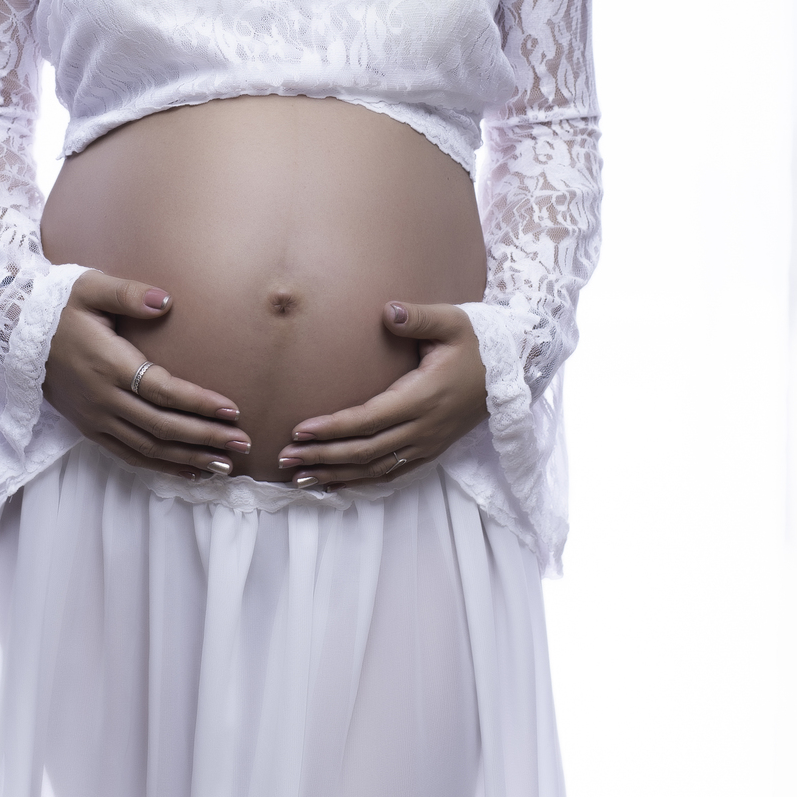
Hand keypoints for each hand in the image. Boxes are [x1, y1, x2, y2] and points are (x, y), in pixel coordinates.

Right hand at [42, 270, 251, 478]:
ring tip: (225, 465)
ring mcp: (96, 418)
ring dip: (189, 458)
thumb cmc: (60, 306)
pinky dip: (160, 466)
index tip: (232, 409)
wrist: (15, 332)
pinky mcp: (89, 428)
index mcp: (110, 365)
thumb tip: (166, 301)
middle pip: (162, 427)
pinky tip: (188, 470)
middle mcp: (104, 399)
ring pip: (148, 448)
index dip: (199, 403)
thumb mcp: (92, 287)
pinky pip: (128, 455)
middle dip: (206, 437)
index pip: (163, 391)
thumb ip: (129, 294)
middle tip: (243, 443)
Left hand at [276, 303, 487, 488]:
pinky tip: (335, 484)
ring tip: (298, 477)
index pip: (369, 419)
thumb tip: (388, 311)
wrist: (513, 370)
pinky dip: (361, 481)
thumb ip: (418, 317)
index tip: (300, 429)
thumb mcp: (451, 320)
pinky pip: (392, 473)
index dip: (333, 428)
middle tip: (284, 458)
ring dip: (335, 474)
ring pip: (375, 468)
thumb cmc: (476, 341)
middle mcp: (423, 428)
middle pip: (365, 451)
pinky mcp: (431, 450)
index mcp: (423, 397)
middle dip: (322, 456)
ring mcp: (428, 443)